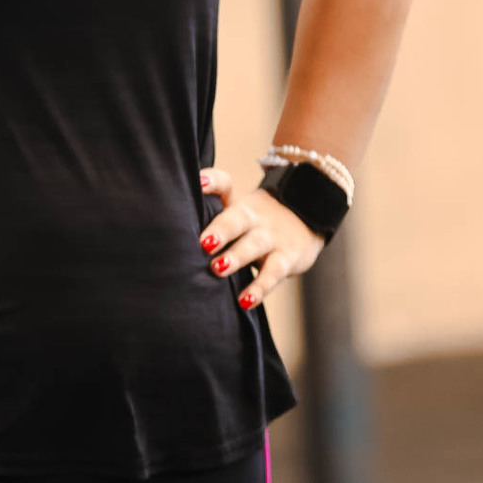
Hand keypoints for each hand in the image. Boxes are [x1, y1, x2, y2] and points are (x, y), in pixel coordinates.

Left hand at [198, 166, 325, 307]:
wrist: (309, 218)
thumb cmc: (258, 223)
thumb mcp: (240, 214)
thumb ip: (213, 222)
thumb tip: (173, 242)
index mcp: (239, 204)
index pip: (225, 185)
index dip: (213, 181)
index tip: (199, 182)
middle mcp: (254, 217)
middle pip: (237, 218)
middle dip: (220, 229)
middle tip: (203, 242)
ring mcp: (271, 237)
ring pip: (254, 245)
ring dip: (236, 257)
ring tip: (217, 269)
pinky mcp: (287, 258)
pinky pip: (273, 273)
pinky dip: (259, 288)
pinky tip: (245, 301)